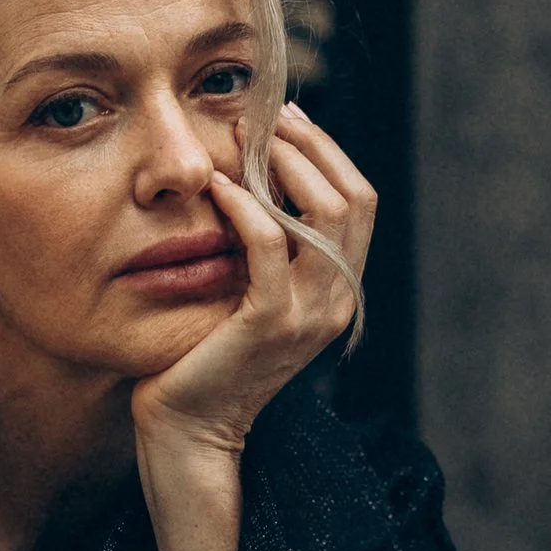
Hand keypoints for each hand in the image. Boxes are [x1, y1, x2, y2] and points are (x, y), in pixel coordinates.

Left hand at [128, 104, 375, 457]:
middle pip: (352, 198)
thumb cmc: (208, 356)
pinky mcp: (268, 323)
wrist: (190, 430)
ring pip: (324, 213)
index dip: (328, 153)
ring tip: (247, 141)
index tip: (285, 120)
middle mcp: (337, 302)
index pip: (360, 201)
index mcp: (341, 291)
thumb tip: (259, 172)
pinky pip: (267, 243)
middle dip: (310, 147)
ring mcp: (308, 315)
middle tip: (267, 120)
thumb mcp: (254, 293)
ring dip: (285, 165)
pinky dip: (245, 205)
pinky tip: (220, 187)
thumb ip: (272, 246)